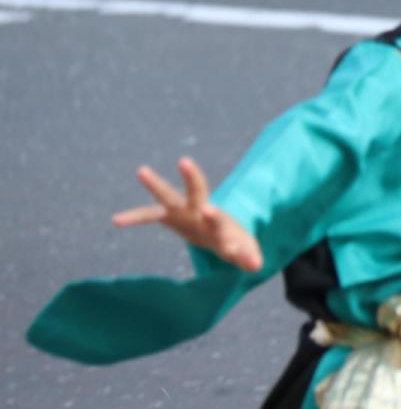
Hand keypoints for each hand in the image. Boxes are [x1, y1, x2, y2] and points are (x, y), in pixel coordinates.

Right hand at [113, 157, 262, 271]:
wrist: (221, 236)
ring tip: (141, 170)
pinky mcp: (169, 217)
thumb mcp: (243, 253)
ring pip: (169, 195)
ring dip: (156, 184)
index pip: (218, 218)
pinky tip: (116, 220)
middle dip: (193, 178)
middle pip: (198, 191)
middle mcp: (201, 210)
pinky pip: (148, 215)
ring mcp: (184, 211)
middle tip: (185, 162)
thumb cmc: (234, 244)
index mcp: (220, 222)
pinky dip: (134, 217)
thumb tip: (257, 264)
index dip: (214, 217)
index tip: (208, 211)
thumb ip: (249, 258)